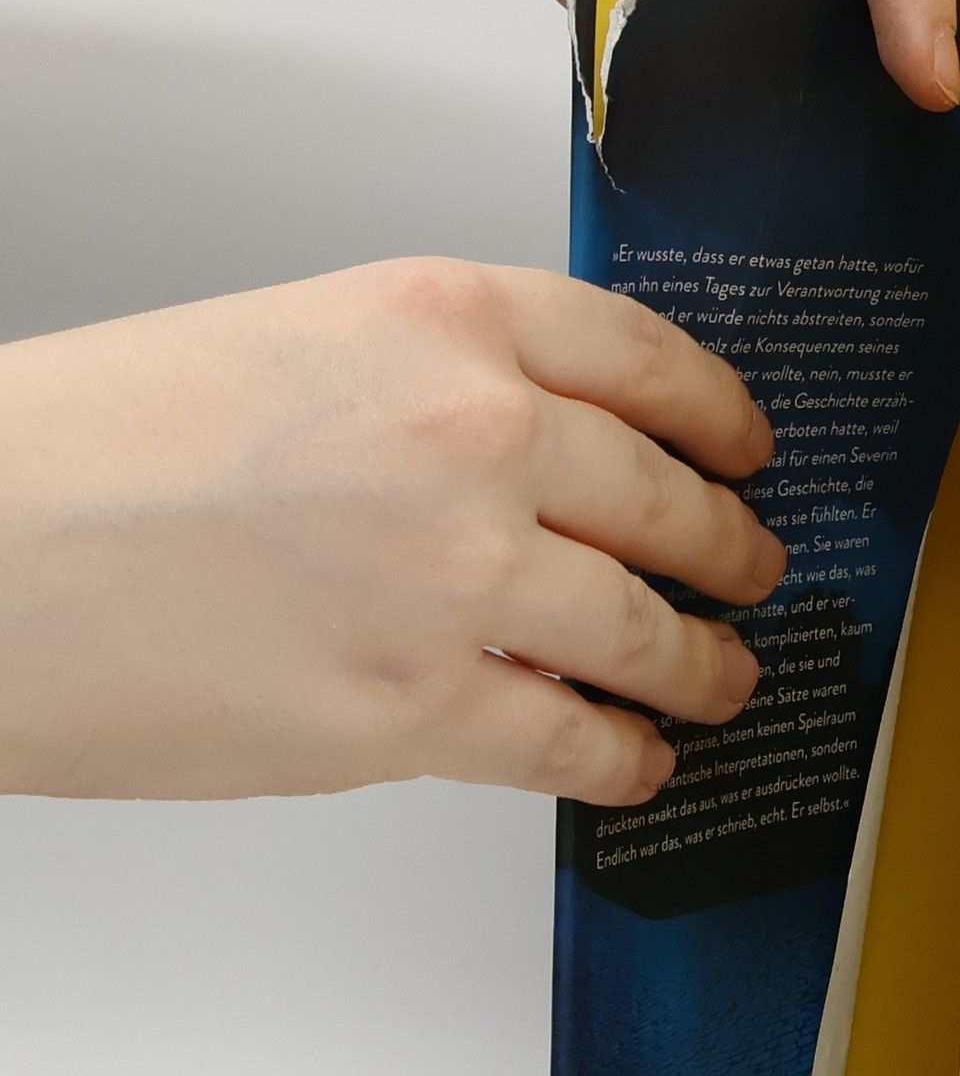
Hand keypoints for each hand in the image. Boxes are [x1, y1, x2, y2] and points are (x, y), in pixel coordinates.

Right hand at [0, 261, 786, 803]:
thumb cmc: (93, 450)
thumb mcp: (290, 347)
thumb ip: (436, 391)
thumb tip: (548, 474)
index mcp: (438, 316)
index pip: (643, 355)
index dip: (719, 414)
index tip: (750, 449)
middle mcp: (474, 432)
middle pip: (666, 498)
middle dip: (727, 546)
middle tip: (752, 570)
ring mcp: (459, 576)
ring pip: (646, 629)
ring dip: (703, 664)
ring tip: (722, 677)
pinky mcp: (419, 708)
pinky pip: (576, 741)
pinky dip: (625, 756)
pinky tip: (639, 760)